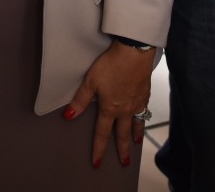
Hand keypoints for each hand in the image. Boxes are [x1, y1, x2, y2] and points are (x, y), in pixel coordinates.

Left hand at [63, 41, 153, 167]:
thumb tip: (69, 116)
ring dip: (136, 135)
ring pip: (137, 124)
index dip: (99, 149)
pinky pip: (145, 111)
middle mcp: (125, 110)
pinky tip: (143, 116)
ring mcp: (137, 102)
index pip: (102, 134)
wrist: (134, 52)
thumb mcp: (91, 81)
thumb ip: (81, 100)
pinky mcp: (145, 93)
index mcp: (110, 109)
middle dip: (122, 150)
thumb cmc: (112, 64)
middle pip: (123, 134)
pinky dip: (144, 118)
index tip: (97, 163)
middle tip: (124, 163)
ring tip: (136, 143)